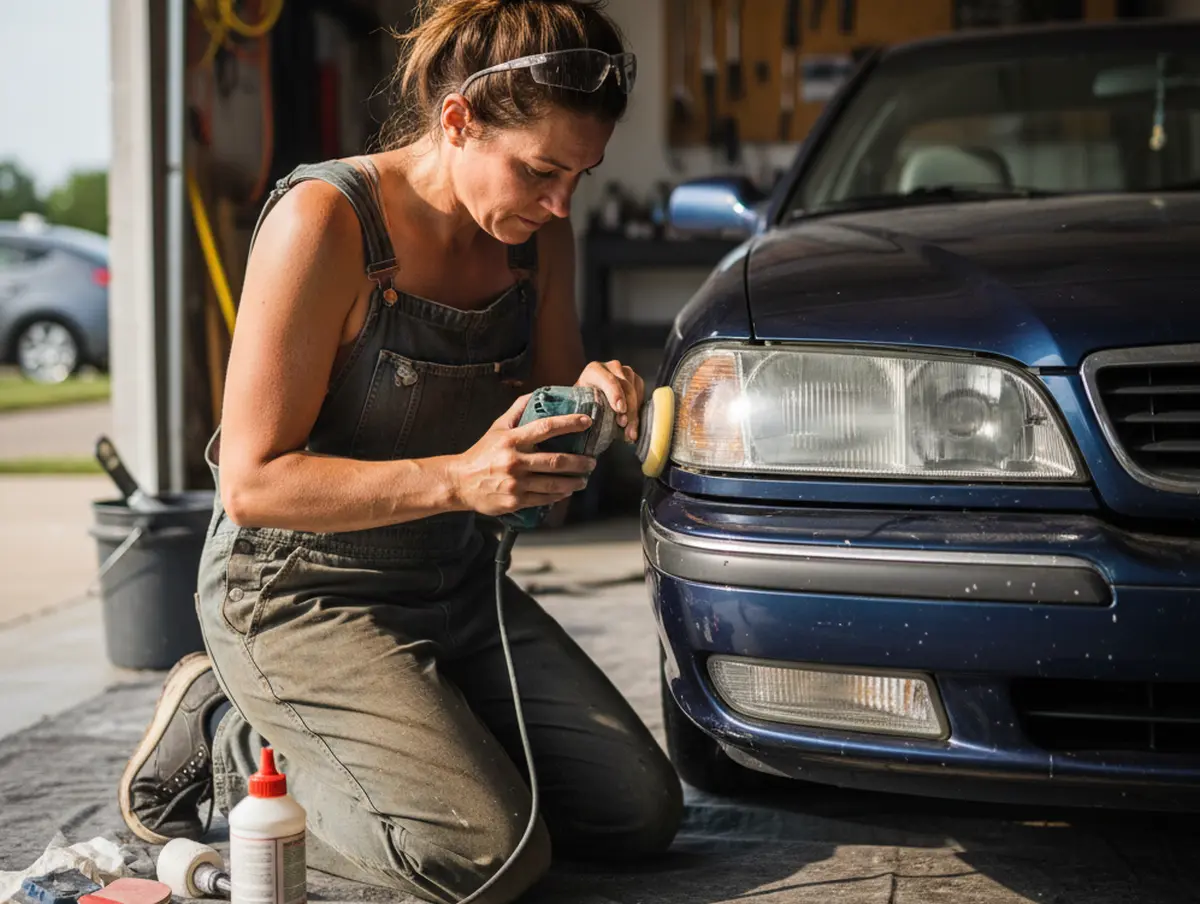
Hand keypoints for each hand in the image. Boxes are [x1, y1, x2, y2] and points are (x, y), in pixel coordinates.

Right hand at [449, 393, 596, 516]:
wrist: (459, 482)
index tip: (586, 421)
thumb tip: (538, 394)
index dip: (569, 423)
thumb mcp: (497, 428)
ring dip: (573, 482)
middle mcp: (514, 461)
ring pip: (552, 484)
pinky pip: (543, 499)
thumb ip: (517, 410)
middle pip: (555, 461)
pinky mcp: (514, 501)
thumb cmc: (482, 453)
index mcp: (512, 440)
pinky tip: (566, 492)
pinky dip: (558, 496)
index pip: (545, 427)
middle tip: (592, 462)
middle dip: (579, 462)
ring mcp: (515, 483)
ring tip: (584, 479)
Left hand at [575, 359, 644, 442]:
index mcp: (594, 370)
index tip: (620, 410)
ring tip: (629, 430)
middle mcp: (611, 367)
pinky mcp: (635, 380)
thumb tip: (587, 421)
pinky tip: (633, 424)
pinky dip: (638, 410)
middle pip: (625, 385)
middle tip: (624, 425)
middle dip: (627, 407)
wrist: (590, 399)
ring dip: (634, 411)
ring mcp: (625, 372)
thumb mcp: (579, 405)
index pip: (608, 380)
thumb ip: (582, 410)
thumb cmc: (583, 404)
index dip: (615, 394)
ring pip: (635, 389)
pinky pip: (641, 393)